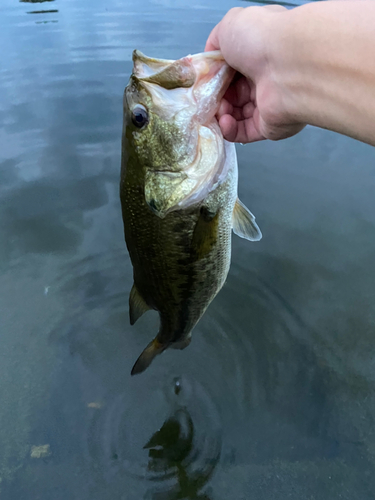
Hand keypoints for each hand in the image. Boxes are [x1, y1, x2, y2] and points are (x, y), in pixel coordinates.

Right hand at [205, 6, 304, 142]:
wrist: (288, 66)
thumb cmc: (262, 40)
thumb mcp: (230, 26)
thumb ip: (216, 41)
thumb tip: (211, 58)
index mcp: (258, 54)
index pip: (232, 70)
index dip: (216, 76)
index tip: (204, 81)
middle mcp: (265, 78)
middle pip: (232, 94)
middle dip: (215, 97)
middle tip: (207, 98)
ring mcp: (267, 104)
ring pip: (235, 115)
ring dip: (220, 114)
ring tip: (218, 110)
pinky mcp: (268, 126)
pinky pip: (243, 132)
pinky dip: (229, 129)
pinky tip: (225, 121)